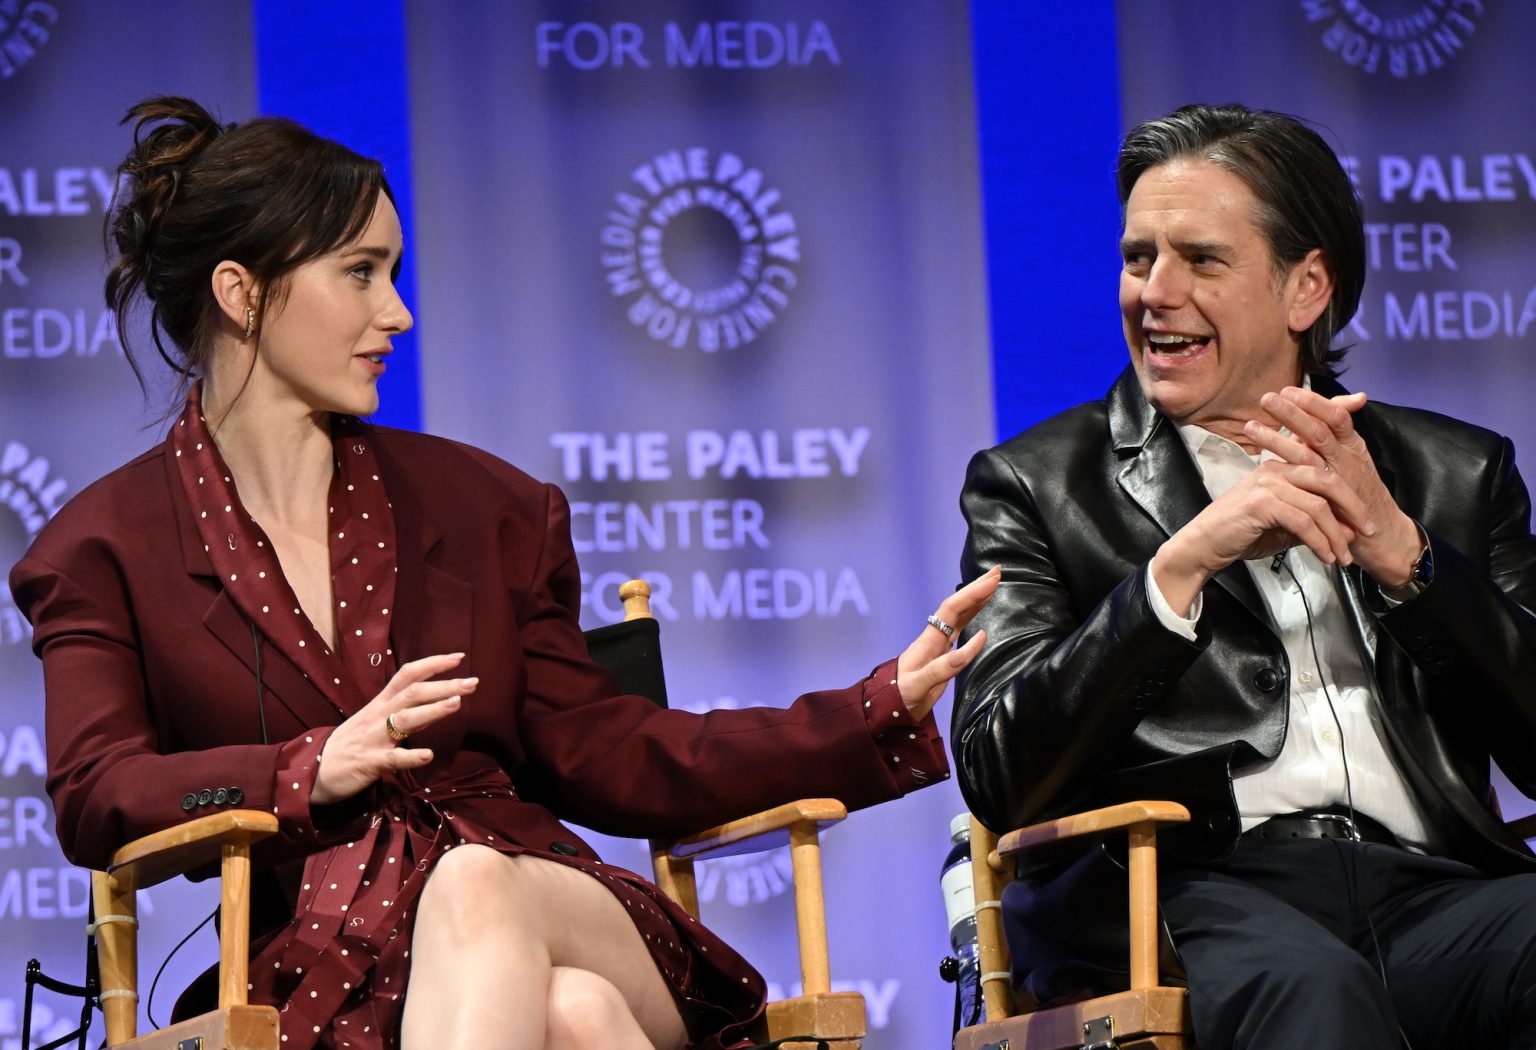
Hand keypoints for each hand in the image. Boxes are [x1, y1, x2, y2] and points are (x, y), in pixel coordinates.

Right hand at [311, 653, 476, 805]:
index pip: (408, 675)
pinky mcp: (369, 763)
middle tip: (473, 682)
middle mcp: (378, 716)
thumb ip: (402, 709)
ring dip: (432, 710)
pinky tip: (428, 755)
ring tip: (456, 704)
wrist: (313, 770)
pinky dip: (410, 757)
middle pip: (412, 693)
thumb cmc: (351, 744)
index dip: (432, 664)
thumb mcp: (374, 720)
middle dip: (444, 686)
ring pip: (404, 719)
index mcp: (380, 704)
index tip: (458, 657)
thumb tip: (435, 699)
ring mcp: (373, 739)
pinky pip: (392, 759)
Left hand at [896, 566, 999, 719]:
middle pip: (957, 606)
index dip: (972, 594)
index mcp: (929, 641)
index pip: (952, 609)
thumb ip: (946, 666)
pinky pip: (961, 628)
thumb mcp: (920, 684)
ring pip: (960, 615)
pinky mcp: (943, 654)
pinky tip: (982, 609)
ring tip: (994, 584)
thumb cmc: (901, 697)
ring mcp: (939, 645)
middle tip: (998, 572)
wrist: (889, 709)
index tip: (991, 581)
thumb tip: (976, 641)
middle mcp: (935, 638)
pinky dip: (973, 615)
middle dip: (977, 588)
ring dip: (977, 598)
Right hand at [1153, 456, 1364, 615]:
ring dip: (1336, 535)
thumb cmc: (1240, 534)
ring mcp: (1267, 483)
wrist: (1203, 545)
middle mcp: (1275, 468)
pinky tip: (1325, 557)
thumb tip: (1348, 532)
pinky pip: (1303, 521)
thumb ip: (1313, 523)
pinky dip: (1320, 542)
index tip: (1367, 518)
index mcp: (1280, 466)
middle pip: (1328, 480)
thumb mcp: (1283, 525)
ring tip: (1343, 557)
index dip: (1351, 491)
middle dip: (1353, 508)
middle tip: (1368, 532)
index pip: (1325, 470)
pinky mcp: (1261, 503)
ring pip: (1318, 505)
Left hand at [1245, 387, 1421, 586]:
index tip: (1288, 391)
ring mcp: (1341, 479)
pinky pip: (1308, 484)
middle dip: (1293, 412)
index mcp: (1352, 445)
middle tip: (1267, 399)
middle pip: (1319, 429)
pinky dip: (1285, 473)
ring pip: (1307, 454)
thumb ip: (1334, 437)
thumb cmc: (1360, 495)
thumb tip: (1340, 405)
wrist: (1383, 534)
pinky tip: (1263, 466)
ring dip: (1278, 439)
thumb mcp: (1350, 462)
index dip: (1313, 402)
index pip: (1335, 415)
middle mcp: (1348, 458)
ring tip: (1250, 428)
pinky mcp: (1332, 501)